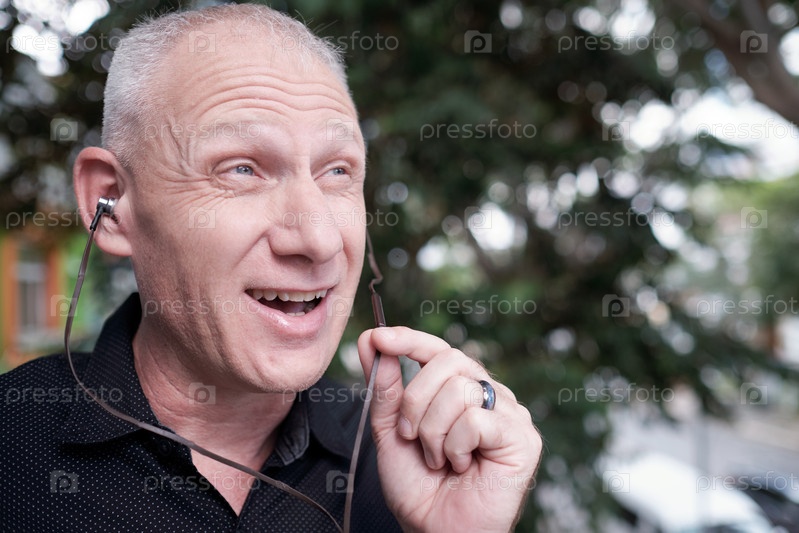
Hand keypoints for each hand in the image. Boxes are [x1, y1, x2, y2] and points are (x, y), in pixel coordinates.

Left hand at [357, 326, 541, 531]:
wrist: (434, 530)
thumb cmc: (418, 486)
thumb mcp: (392, 430)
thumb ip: (385, 387)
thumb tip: (373, 341)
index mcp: (461, 389)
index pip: (438, 350)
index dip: (409, 339)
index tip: (379, 337)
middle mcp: (489, 395)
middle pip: (448, 361)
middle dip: (415, 400)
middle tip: (410, 436)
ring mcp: (510, 414)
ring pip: (459, 390)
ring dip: (433, 431)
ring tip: (439, 459)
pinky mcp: (523, 438)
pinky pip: (476, 419)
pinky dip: (455, 446)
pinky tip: (461, 466)